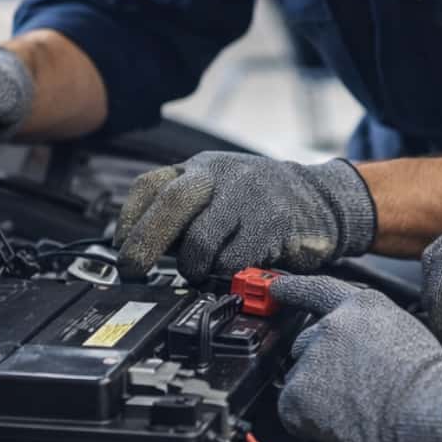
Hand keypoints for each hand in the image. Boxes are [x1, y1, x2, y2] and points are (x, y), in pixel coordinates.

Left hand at [114, 154, 375, 280]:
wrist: (322, 199)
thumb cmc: (261, 203)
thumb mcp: (218, 194)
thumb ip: (184, 215)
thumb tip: (141, 250)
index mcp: (200, 168)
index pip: (151, 186)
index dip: (129, 220)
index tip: (119, 248)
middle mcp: (220, 176)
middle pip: (170, 203)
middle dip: (145, 243)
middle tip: (133, 270)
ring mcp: (246, 196)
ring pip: (200, 240)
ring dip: (193, 267)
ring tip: (201, 271)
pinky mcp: (270, 223)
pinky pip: (233, 260)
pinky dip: (226, 273)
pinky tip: (234, 268)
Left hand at [271, 276, 441, 441]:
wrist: (430, 410)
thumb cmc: (431, 383)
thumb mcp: (406, 334)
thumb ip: (372, 332)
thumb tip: (360, 349)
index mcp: (361, 307)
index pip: (318, 290)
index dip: (294, 289)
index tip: (276, 288)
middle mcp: (332, 325)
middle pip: (305, 342)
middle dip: (319, 365)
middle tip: (348, 388)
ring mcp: (312, 357)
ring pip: (300, 379)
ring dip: (317, 395)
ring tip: (353, 410)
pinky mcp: (298, 392)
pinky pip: (292, 410)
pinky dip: (308, 422)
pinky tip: (339, 425)